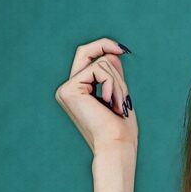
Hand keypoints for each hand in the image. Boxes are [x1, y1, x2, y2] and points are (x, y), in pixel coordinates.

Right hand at [53, 37, 136, 154]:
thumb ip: (112, 76)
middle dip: (105, 45)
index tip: (122, 49)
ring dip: (119, 82)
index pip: (88, 60)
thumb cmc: (121, 129)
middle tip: (124, 49)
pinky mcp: (70, 89)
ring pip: (100, 63)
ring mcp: (66, 89)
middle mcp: (68, 89)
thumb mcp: (119, 95)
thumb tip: (112, 53)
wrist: (116, 146)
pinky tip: (112, 103)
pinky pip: (98, 70)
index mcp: (78, 92)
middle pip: (84, 52)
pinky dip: (113, 84)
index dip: (103, 48)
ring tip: (120, 105)